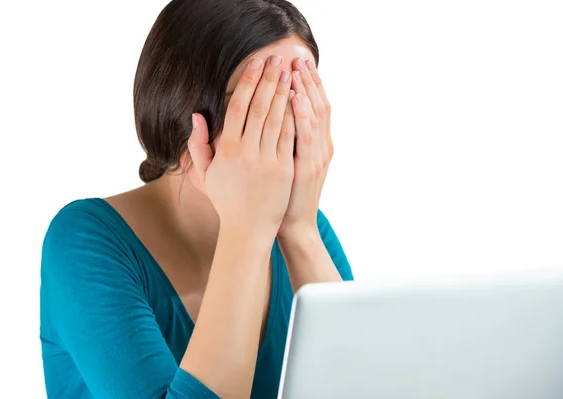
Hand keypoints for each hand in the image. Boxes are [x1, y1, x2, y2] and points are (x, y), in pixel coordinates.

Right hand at [188, 55, 295, 236]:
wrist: (248, 230)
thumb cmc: (226, 201)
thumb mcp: (204, 175)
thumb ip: (197, 145)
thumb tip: (196, 116)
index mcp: (226, 150)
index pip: (237, 107)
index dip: (247, 82)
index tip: (255, 63)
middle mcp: (247, 152)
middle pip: (260, 107)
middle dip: (269, 79)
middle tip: (277, 58)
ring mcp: (268, 161)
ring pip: (277, 119)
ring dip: (284, 93)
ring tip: (290, 72)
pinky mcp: (285, 170)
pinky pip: (291, 137)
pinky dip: (295, 116)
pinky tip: (299, 99)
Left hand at [278, 58, 332, 236]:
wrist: (293, 225)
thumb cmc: (283, 195)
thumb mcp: (289, 164)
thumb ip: (286, 139)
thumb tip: (277, 114)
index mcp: (316, 144)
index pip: (314, 106)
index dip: (306, 84)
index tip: (295, 64)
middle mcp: (321, 146)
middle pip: (318, 104)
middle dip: (307, 80)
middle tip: (296, 58)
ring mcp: (317, 155)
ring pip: (315, 114)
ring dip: (305, 89)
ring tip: (295, 69)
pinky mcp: (308, 166)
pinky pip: (305, 135)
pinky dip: (302, 114)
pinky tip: (295, 97)